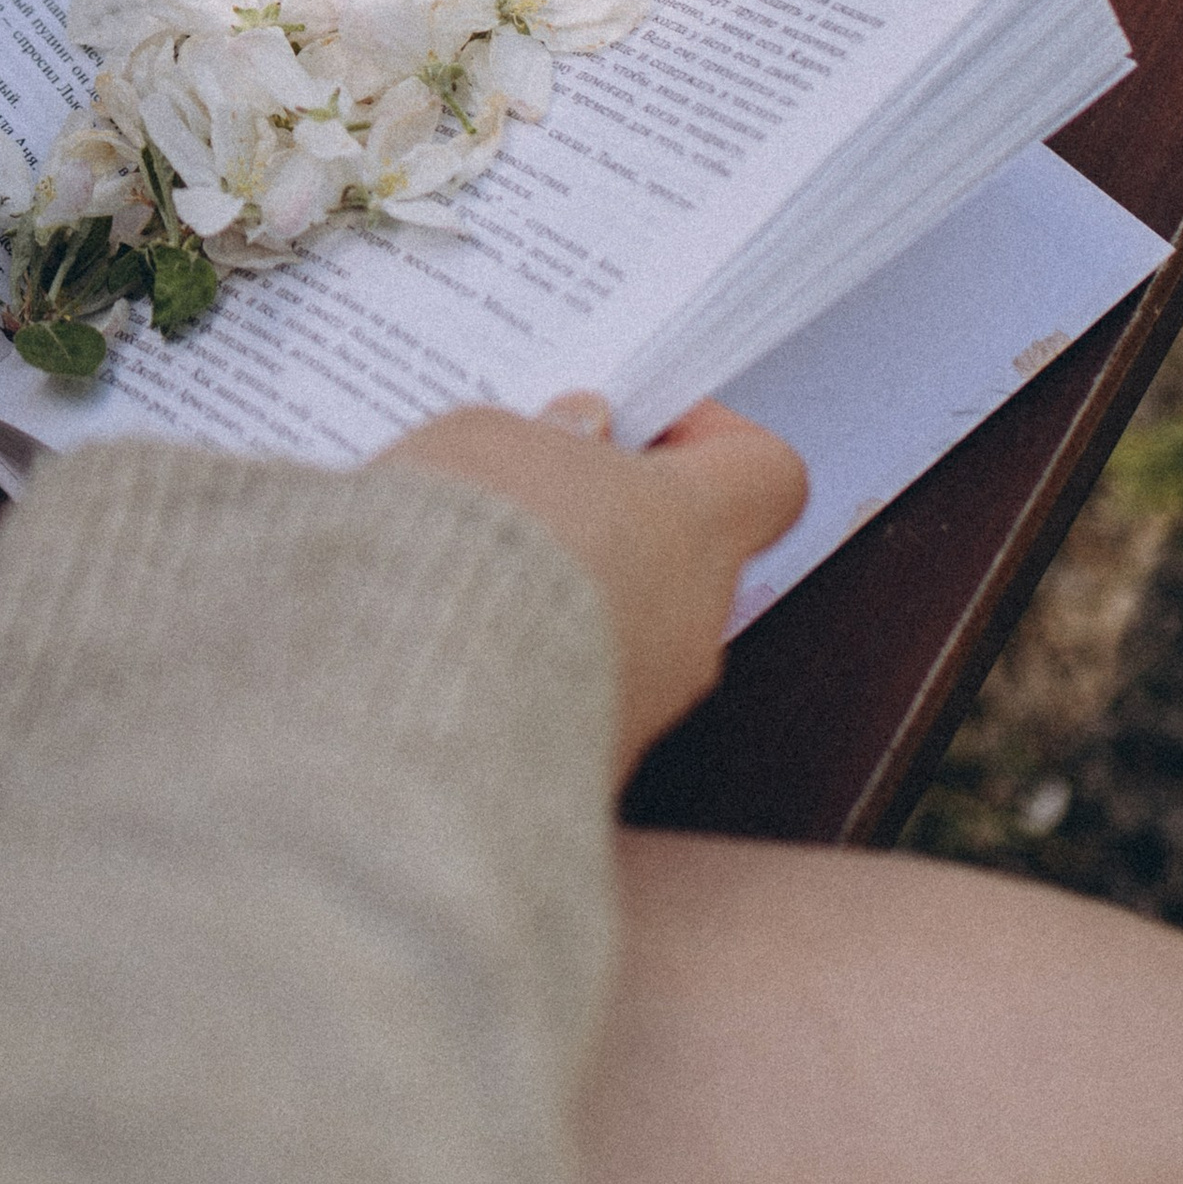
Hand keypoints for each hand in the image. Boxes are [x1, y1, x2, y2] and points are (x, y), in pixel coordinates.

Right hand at [403, 395, 805, 784]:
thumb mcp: (487, 442)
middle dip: (610, 518)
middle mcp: (693, 620)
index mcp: (692, 526)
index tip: (639, 423)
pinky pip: (577, 690)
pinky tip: (458, 634)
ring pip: (627, 625)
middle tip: (532, 488)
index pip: (764, 472)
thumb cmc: (468, 564)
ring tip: (474, 565)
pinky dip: (532, 660)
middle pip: (682, 551)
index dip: (707, 439)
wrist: (419, 705)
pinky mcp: (595, 760)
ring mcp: (651, 700)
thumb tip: (574, 434)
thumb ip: (548, 435)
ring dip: (568, 593)